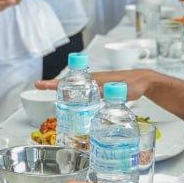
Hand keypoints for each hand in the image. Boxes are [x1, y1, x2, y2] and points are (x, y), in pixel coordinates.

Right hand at [36, 68, 153, 99]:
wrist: (143, 82)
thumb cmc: (132, 83)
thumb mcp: (118, 88)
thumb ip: (105, 91)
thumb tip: (90, 93)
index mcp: (94, 79)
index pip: (70, 80)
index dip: (54, 83)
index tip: (41, 84)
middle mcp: (92, 81)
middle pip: (69, 84)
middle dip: (55, 86)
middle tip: (41, 88)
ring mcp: (96, 85)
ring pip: (76, 89)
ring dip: (64, 91)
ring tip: (52, 95)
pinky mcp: (101, 90)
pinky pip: (84, 93)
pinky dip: (76, 96)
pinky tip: (75, 103)